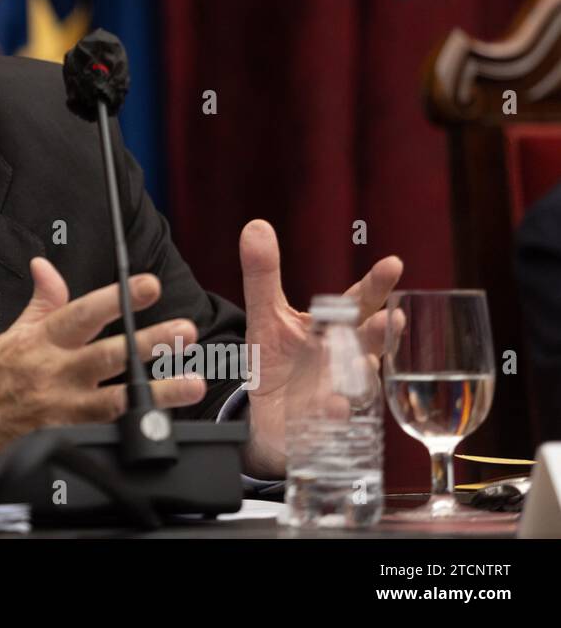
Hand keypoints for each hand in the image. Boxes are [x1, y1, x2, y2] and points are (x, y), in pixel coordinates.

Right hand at [0, 257, 207, 474]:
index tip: (147, 285)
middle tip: (183, 331)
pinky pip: (105, 434)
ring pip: (116, 400)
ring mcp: (62, 409)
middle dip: (148, 343)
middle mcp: (55, 373)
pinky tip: (163, 427)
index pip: (83, 313)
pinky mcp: (65, 438)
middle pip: (108, 355)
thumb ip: (42, 300)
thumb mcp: (14, 332)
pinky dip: (134, 431)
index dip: (117, 299)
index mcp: (43, 341)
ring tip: (192, 384)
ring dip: (157, 394)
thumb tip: (46, 266)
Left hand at [239, 219, 402, 477]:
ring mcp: (340, 390)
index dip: (376, 285)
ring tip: (365, 358)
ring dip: (364, 371)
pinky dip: (336, 412)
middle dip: (380, 330)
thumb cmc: (278, 360)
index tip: (393, 264)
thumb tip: (255, 225)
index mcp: (333, 328)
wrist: (266, 414)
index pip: (359, 302)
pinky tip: (333, 405)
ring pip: (361, 380)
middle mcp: (345, 357)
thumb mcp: (266, 316)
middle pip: (368, 340)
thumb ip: (262, 275)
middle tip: (390, 317)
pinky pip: (335, 419)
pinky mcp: (324, 422)